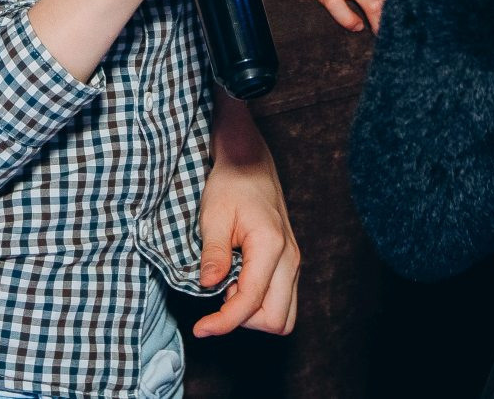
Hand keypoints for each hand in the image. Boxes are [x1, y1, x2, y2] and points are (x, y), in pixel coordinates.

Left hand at [193, 102, 297, 336]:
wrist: (249, 164)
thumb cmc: (231, 184)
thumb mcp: (213, 214)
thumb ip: (214, 253)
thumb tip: (208, 287)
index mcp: (271, 246)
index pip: (251, 301)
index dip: (225, 322)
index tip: (201, 328)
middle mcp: (290, 258)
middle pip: (277, 320)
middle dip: (244, 321)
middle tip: (218, 297)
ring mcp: (293, 262)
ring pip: (283, 315)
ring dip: (253, 315)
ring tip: (228, 287)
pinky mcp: (289, 264)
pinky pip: (281, 300)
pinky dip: (258, 304)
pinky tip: (237, 282)